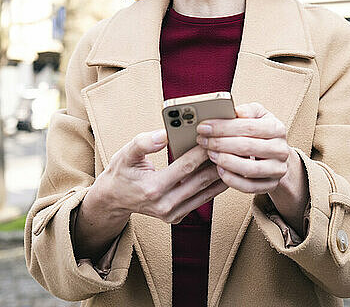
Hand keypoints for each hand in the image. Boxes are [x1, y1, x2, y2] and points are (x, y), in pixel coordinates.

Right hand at [96, 129, 227, 223]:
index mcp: (152, 189)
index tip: (215, 137)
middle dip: (217, 162)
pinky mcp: (178, 217)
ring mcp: (173, 214)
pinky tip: (223, 171)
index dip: (202, 151)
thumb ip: (143, 143)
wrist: (113, 199)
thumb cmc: (121, 173)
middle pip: (200, 180)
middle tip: (231, 146)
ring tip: (234, 157)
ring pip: (206, 193)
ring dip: (221, 175)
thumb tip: (164, 134)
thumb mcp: (125, 154)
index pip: (186, 167)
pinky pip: (202, 200)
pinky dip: (214, 185)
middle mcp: (165, 205)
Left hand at [196, 102, 289, 193]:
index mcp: (277, 128)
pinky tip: (219, 169)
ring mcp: (277, 169)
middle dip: (220, 143)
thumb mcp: (257, 115)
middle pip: (247, 147)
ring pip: (249, 169)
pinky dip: (231, 179)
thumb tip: (234, 111)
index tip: (204, 127)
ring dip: (225, 161)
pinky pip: (249, 186)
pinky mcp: (270, 185)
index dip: (223, 127)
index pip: (248, 126)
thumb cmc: (261, 131)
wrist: (275, 154)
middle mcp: (280, 149)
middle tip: (203, 140)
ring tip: (210, 153)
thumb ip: (246, 110)